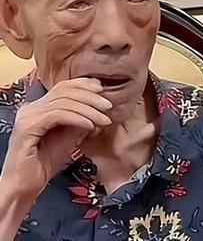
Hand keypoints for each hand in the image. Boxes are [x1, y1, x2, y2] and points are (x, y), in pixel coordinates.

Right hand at [0, 78, 111, 201]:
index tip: (104, 90)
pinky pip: (58, 115)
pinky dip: (78, 118)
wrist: (25, 186)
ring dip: (88, 109)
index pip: (64, 86)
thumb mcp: (69, 137)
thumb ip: (81, 121)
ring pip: (64, 102)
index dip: (85, 85)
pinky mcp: (28, 127)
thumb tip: (100, 108)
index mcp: (39, 107)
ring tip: (104, 119)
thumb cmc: (45, 164)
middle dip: (91, 97)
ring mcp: (28, 116)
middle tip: (109, 106)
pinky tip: (90, 126)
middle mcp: (31, 108)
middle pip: (65, 90)